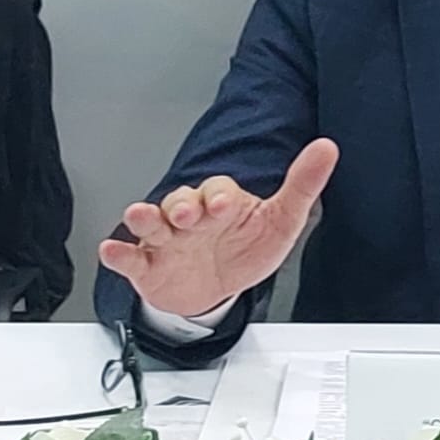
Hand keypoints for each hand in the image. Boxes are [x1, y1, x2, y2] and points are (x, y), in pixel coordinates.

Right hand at [98, 139, 338, 316]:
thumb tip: (327, 148)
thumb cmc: (245, 248)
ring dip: (145, 218)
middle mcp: (192, 217)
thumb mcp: (280, 220)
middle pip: (180, 201)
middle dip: (182, 205)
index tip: (226, 204)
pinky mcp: (150, 267)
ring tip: (139, 215)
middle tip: (187, 213)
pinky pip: (131, 259)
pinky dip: (119, 254)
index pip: (219, 190)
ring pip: (152, 223)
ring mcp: (168, 241)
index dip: (221, 196)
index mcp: (222, 203)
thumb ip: (302, 185)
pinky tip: (112, 250)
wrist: (218, 291)